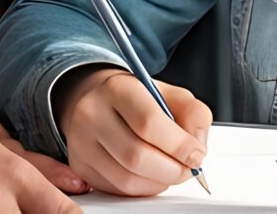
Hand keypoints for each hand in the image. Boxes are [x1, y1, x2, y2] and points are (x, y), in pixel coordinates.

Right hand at [57, 68, 213, 196]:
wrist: (94, 99)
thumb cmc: (135, 98)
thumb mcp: (169, 93)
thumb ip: (193, 114)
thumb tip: (196, 148)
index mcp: (117, 88)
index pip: (148, 122)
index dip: (179, 145)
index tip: (196, 154)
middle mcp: (92, 114)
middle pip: (136, 156)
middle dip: (172, 170)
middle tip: (189, 168)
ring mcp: (81, 143)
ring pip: (126, 179)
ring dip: (159, 183)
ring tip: (171, 171)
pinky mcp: (80, 166)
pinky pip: (116, 189)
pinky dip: (142, 189)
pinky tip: (152, 175)